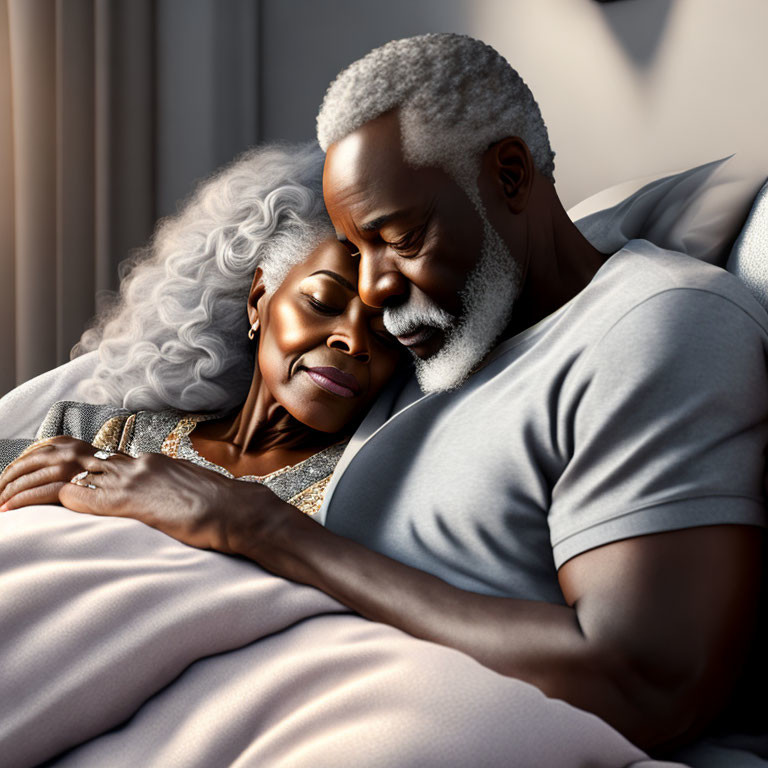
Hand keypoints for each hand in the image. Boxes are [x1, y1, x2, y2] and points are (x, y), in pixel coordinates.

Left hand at [0, 439, 288, 552]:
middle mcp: (134, 463)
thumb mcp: (185, 497)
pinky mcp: (130, 500)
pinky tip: (17, 511)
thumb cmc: (221, 510)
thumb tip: (150, 506)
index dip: (51, 462)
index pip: (87, 453)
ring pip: (61, 470)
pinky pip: (74, 495)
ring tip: (0, 500)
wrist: (240, 512)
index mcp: (146, 462)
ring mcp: (132, 479)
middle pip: (66, 453)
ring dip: (24, 484)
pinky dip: (39, 501)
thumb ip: (161, 496)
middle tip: (2, 486)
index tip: (29, 477)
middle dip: (27, 467)